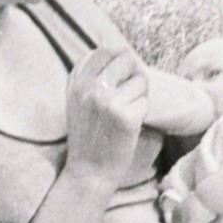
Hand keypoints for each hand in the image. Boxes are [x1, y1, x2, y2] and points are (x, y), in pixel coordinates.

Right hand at [64, 45, 147, 190]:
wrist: (88, 172)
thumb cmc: (86, 137)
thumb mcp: (76, 102)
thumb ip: (89, 78)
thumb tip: (118, 52)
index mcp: (77, 82)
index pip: (105, 51)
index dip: (121, 57)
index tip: (126, 70)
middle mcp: (91, 88)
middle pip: (126, 59)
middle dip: (135, 72)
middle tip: (134, 89)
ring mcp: (108, 101)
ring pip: (140, 80)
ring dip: (140, 94)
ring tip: (130, 110)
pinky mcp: (126, 116)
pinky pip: (145, 102)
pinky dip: (143, 112)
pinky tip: (132, 124)